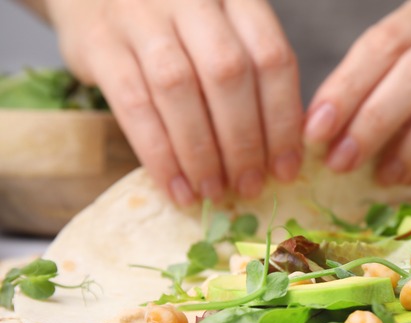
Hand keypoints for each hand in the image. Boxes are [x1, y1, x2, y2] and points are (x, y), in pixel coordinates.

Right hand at [47, 0, 303, 203]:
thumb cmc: (175, 28)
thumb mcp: (220, 34)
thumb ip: (251, 77)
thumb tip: (282, 152)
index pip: (271, 57)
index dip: (283, 120)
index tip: (286, 169)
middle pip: (228, 74)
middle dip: (243, 141)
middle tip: (249, 186)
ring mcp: (141, 16)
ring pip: (179, 89)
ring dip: (201, 152)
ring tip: (212, 192)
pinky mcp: (99, 44)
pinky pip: (133, 105)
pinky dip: (159, 155)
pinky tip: (176, 187)